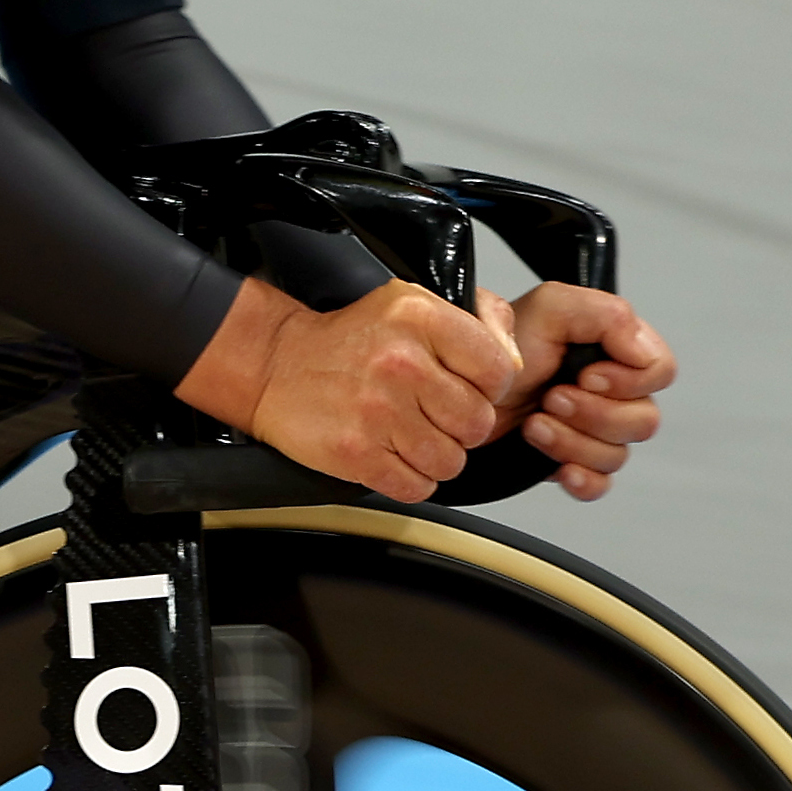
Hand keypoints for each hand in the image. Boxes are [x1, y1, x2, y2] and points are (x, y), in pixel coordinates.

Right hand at [177, 276, 517, 502]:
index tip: (468, 386)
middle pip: (478, 423)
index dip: (490, 387)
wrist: (276, 364)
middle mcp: (401, 364)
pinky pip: (416, 487)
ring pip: (451, 461)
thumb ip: (478, 323)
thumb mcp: (412, 303)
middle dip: (462, 426)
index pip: (497, 370)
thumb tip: (515, 362)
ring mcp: (377, 412)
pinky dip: (411, 479)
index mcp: (420, 319)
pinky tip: (394, 456)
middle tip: (437, 415)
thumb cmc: (349, 339)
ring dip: (437, 456)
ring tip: (413, 437)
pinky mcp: (357, 454)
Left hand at [488, 281, 674, 500]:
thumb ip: (605, 315)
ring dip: (574, 441)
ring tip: (535, 424)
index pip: (660, 371)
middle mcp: (610, 392)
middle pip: (645, 420)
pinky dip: (582, 479)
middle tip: (551, 399)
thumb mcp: (547, 309)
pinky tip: (558, 468)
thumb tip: (644, 351)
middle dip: (594, 413)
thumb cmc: (494, 347)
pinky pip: (600, 485)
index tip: (588, 375)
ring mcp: (590, 430)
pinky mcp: (570, 461)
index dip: (630, 380)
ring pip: (619, 454)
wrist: (451, 394)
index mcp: (612, 350)